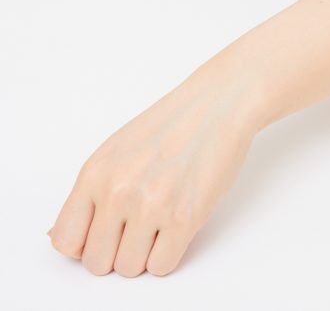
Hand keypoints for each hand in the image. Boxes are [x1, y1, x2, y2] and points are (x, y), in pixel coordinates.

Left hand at [48, 74, 259, 276]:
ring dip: (143, 256)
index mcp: (95, 174)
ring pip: (129, 269)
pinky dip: (167, 256)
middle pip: (97, 262)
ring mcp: (151, 206)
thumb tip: (66, 236)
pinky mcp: (185, 217)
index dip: (85, 245)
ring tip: (159, 227)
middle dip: (116, 254)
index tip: (103, 237)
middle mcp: (118, 191)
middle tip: (136, 233)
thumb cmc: (171, 126)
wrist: (217, 106)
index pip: (65, 241)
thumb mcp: (116, 152)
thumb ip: (91, 193)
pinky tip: (176, 230)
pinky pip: (161, 266)